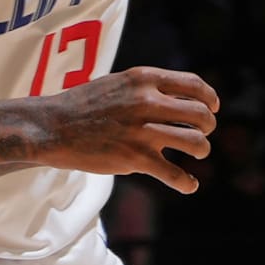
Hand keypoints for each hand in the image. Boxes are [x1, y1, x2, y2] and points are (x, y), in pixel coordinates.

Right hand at [39, 66, 218, 194]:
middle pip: (200, 114)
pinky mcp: (135, 159)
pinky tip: (190, 185)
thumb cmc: (84, 105)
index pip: (194, 85)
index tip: (212, 108)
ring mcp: (142, 132)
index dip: (210, 98)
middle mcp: (147, 102)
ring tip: (197, 153)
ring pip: (195, 142)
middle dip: (208, 125)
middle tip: (201, 133)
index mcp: (145, 79)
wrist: (52, 127)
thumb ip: (148, 88)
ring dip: (202, 149)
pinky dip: (187, 183)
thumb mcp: (119, 83)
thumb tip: (178, 97)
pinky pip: (175, 175)